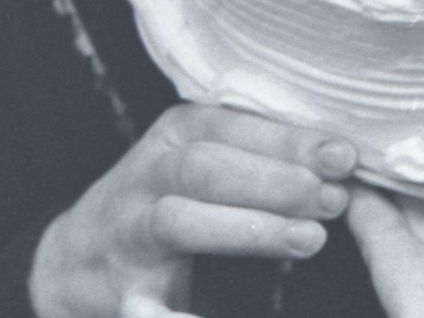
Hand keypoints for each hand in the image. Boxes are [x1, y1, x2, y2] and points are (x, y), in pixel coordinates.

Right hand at [28, 103, 355, 317]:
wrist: (77, 260)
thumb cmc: (172, 201)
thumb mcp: (211, 162)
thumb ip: (265, 158)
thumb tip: (345, 164)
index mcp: (178, 132)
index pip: (234, 125)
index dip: (289, 140)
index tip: (344, 156)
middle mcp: (149, 172)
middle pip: (207, 166)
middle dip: (275, 180)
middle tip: (333, 197)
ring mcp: (129, 228)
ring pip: (180, 219)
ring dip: (248, 228)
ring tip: (310, 239)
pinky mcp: (121, 285)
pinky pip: (145, 298)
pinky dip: (177, 311)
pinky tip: (213, 315)